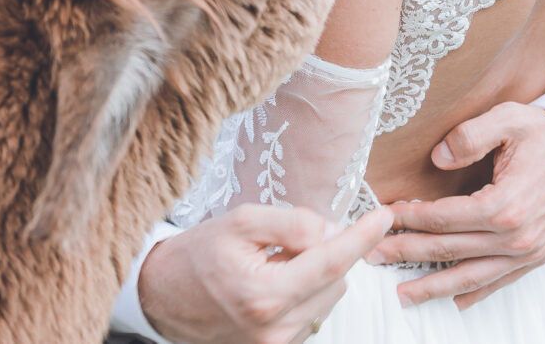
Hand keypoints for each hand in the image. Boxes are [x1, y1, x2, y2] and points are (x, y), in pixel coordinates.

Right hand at [137, 203, 393, 343]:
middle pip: (334, 281)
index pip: (331, 263)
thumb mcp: (240, 222)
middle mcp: (274, 329)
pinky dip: (303, 294)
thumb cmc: (197, 254)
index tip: (385, 216)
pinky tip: (272, 283)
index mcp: (265, 294)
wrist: (160, 295)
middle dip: (327, 252)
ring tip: (273, 264)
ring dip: (315, 275)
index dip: (362, 237)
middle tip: (287, 239)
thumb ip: (293, 223)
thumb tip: (333, 232)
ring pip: (326, 300)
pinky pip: (311, 316)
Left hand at [367, 102, 544, 309]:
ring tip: (403, 294)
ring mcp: (527, 252)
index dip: (409, 219)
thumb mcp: (509, 118)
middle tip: (373, 255)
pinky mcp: (536, 258)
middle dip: (407, 253)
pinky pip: (499, 282)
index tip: (383, 217)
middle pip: (449, 250)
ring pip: (471, 277)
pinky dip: (475, 293)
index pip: (442, 218)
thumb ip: (469, 136)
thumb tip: (437, 158)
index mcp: (504, 204)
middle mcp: (515, 237)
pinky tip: (454, 300)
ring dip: (434, 287)